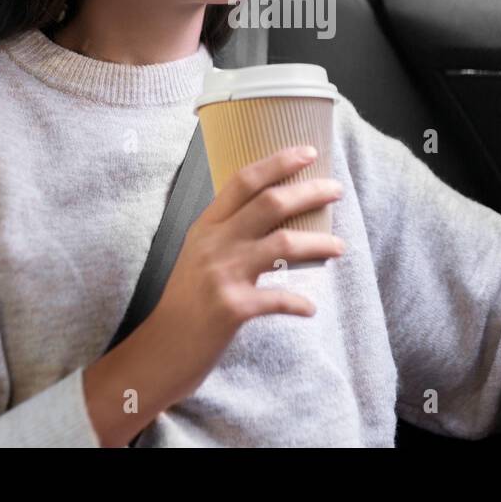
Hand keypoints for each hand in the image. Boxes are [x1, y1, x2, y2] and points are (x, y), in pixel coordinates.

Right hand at [83, 144, 344, 445]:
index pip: (243, 181)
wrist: (161, 349)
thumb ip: (227, 233)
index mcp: (206, 227)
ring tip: (339, 247)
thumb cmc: (185, 302)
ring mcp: (223, 274)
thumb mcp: (198, 255)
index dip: (277, 162)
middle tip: (336, 190)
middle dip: (309, 192)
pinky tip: (310, 308)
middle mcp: (214, 244)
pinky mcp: (233, 308)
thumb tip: (273, 213)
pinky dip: (299, 303)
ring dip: (319, 244)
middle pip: (270, 204)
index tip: (307, 152)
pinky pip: (279, 298)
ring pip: (283, 244)